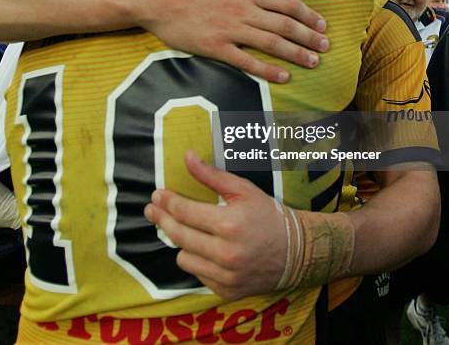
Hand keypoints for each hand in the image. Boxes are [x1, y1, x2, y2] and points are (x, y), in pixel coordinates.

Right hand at [138, 0, 328, 82]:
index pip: (287, 4)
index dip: (308, 15)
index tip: (322, 24)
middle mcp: (244, 11)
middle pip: (285, 25)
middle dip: (309, 37)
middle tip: (326, 47)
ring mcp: (231, 30)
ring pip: (271, 43)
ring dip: (296, 54)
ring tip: (313, 62)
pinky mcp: (216, 47)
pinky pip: (246, 61)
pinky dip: (267, 69)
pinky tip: (283, 77)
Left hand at [144, 150, 286, 300]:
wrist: (296, 252)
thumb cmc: (268, 215)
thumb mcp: (243, 189)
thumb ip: (211, 175)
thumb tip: (187, 157)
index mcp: (229, 224)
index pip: (184, 212)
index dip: (167, 201)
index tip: (157, 195)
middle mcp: (225, 253)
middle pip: (178, 235)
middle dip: (161, 219)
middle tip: (152, 209)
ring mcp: (225, 276)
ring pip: (183, 258)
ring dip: (182, 242)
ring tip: (187, 230)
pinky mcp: (226, 291)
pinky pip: (197, 274)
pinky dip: (198, 261)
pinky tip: (205, 249)